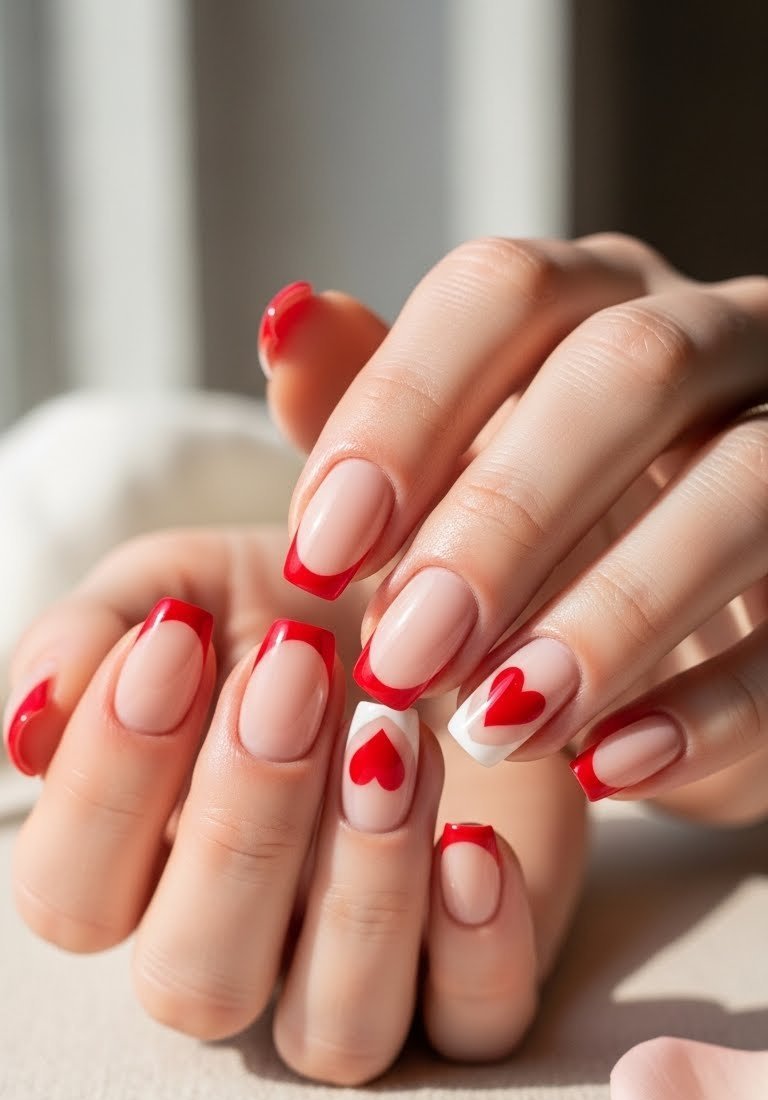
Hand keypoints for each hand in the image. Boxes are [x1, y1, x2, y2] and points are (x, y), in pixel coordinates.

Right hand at [4, 370, 584, 1081]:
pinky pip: (471, 1025)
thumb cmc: (302, 610)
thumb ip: (96, 631)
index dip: (107, 783)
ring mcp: (357, 976)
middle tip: (296, 672)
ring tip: (393, 736)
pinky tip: (474, 842)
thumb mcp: (190, 583)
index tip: (178, 637)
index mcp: (141, 865)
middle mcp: (240, 943)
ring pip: (332, 1034)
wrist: (451, 607)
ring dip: (361, 888)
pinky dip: (478, 947)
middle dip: (241, 823)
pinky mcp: (476, 976)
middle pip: (192, 984)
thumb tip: (35, 716)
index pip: (71, 896)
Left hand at [264, 239, 767, 824]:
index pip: (502, 292)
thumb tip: (284, 323)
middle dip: (503, 519)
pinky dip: (715, 705)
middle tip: (404, 656)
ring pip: (746, 482)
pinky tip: (613, 768)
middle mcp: (713, 340)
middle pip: (628, 369)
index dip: (403, 413)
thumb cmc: (562, 534)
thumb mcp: (458, 472)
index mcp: (596, 301)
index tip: (317, 554)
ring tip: (504, 725)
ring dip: (613, 613)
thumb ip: (376, 405)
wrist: (702, 632)